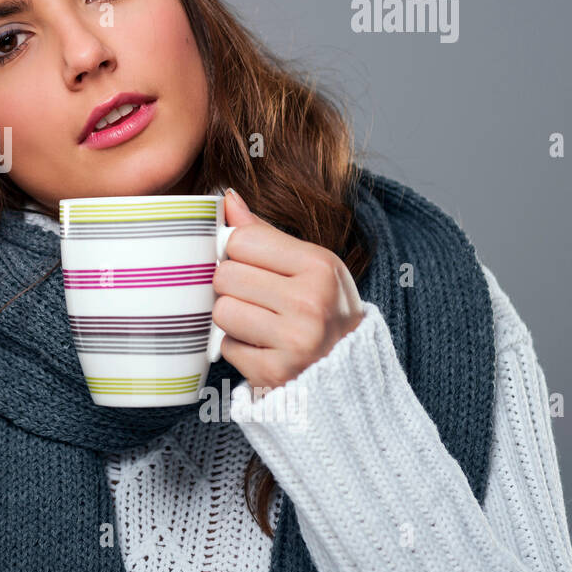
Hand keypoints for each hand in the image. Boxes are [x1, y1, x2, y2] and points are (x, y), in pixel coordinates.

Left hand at [212, 188, 365, 397]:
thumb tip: (227, 198)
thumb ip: (264, 233)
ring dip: (232, 317)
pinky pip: (226, 347)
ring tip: (261, 321)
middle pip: (225, 275)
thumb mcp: (309, 264)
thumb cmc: (324, 307)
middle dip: (232, 285)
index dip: (237, 250)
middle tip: (258, 296)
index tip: (252, 263)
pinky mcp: (274, 373)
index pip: (241, 240)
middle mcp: (310, 304)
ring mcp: (294, 342)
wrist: (350, 370)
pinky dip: (238, 347)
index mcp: (319, 267)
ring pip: (220, 311)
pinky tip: (264, 346)